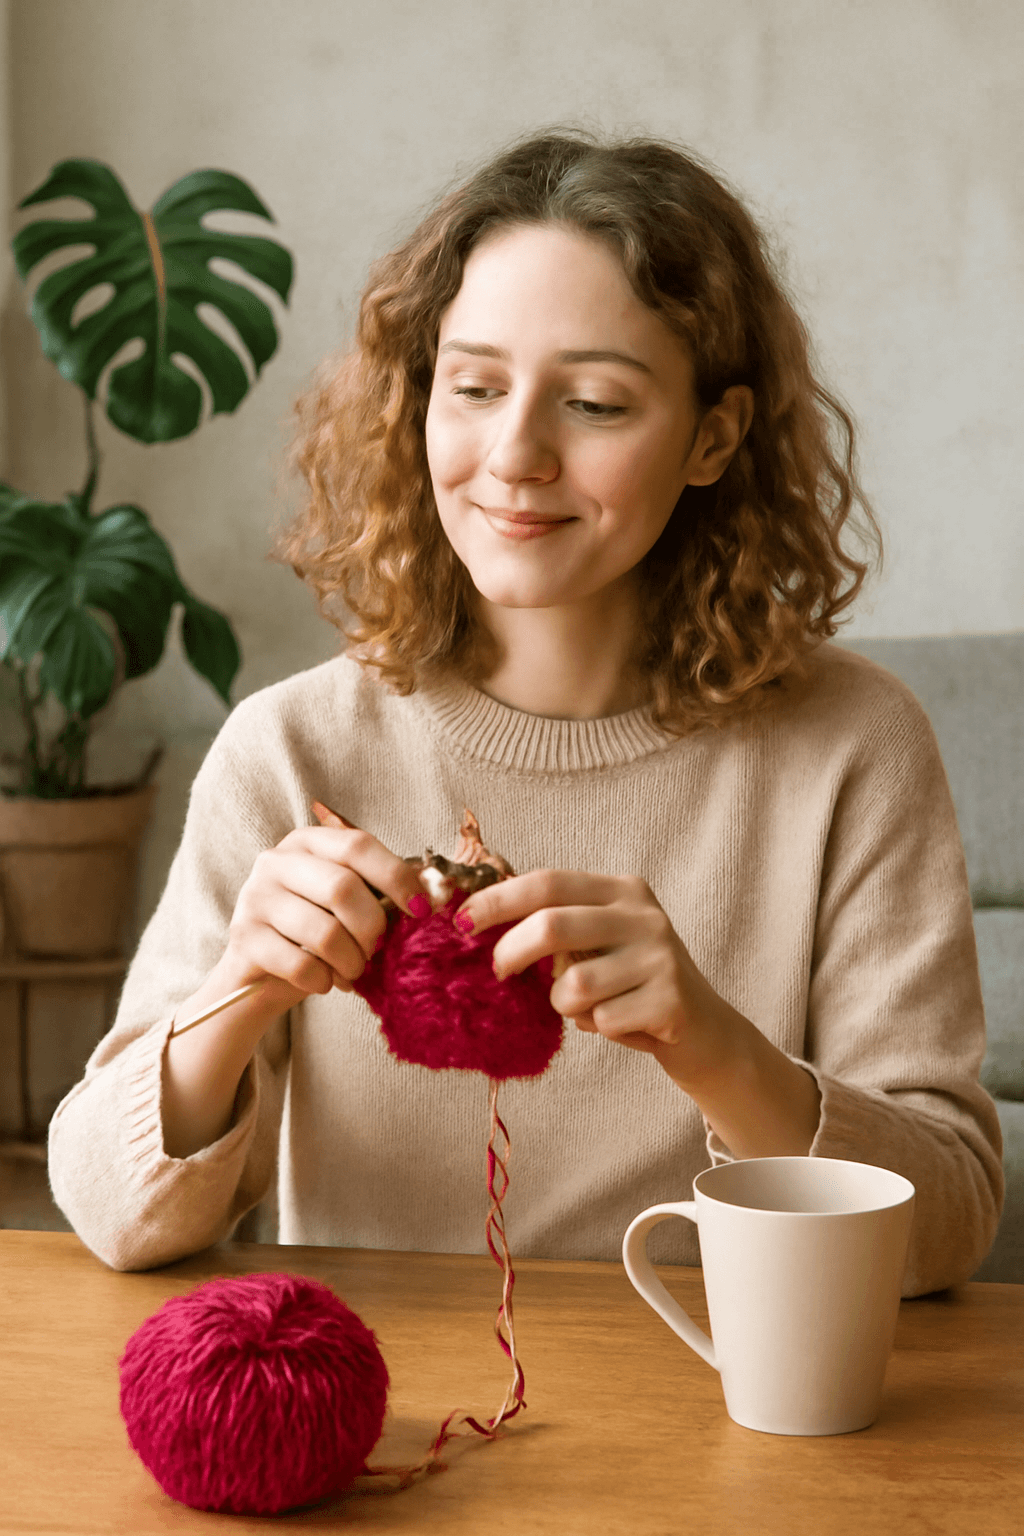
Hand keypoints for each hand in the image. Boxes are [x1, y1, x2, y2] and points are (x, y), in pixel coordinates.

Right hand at [220, 821, 429, 1009]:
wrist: (256, 975)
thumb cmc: (311, 934)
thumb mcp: (341, 903)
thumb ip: (374, 892)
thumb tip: (425, 901)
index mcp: (308, 842)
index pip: (358, 846)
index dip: (396, 876)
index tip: (420, 910)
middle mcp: (276, 861)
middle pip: (343, 887)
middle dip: (371, 928)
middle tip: (376, 951)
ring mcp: (255, 897)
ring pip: (324, 932)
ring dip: (350, 961)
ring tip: (352, 971)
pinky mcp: (243, 937)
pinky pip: (300, 964)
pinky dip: (323, 980)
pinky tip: (324, 982)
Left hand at [455, 869, 726, 1087]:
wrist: (706, 1031)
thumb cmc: (633, 984)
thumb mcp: (601, 941)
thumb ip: (558, 927)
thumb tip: (478, 922)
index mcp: (622, 890)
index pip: (548, 883)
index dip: (498, 900)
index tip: (461, 922)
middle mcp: (644, 916)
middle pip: (552, 925)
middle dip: (511, 952)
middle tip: (500, 973)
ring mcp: (661, 957)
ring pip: (573, 985)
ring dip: (566, 1006)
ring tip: (592, 1009)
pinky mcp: (670, 1001)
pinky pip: (602, 1021)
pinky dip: (601, 1030)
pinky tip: (626, 1024)